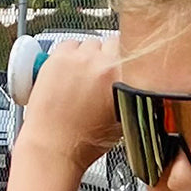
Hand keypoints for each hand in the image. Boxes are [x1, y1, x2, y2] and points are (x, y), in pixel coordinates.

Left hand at [16, 36, 122, 170]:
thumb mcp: (125, 118)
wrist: (55, 146)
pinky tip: (70, 71)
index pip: (134, 51)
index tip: (127, 63)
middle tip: (104, 74)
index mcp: (123, 78)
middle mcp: (101, 64)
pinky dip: (71, 54)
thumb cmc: (86, 140)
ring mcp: (78, 59)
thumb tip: (135, 79)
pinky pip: (69, 44)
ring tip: (84, 76)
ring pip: (90, 43)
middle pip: (112, 43)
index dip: (130, 58)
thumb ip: (133, 93)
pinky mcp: (56, 58)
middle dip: (110, 56)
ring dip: (90, 55)